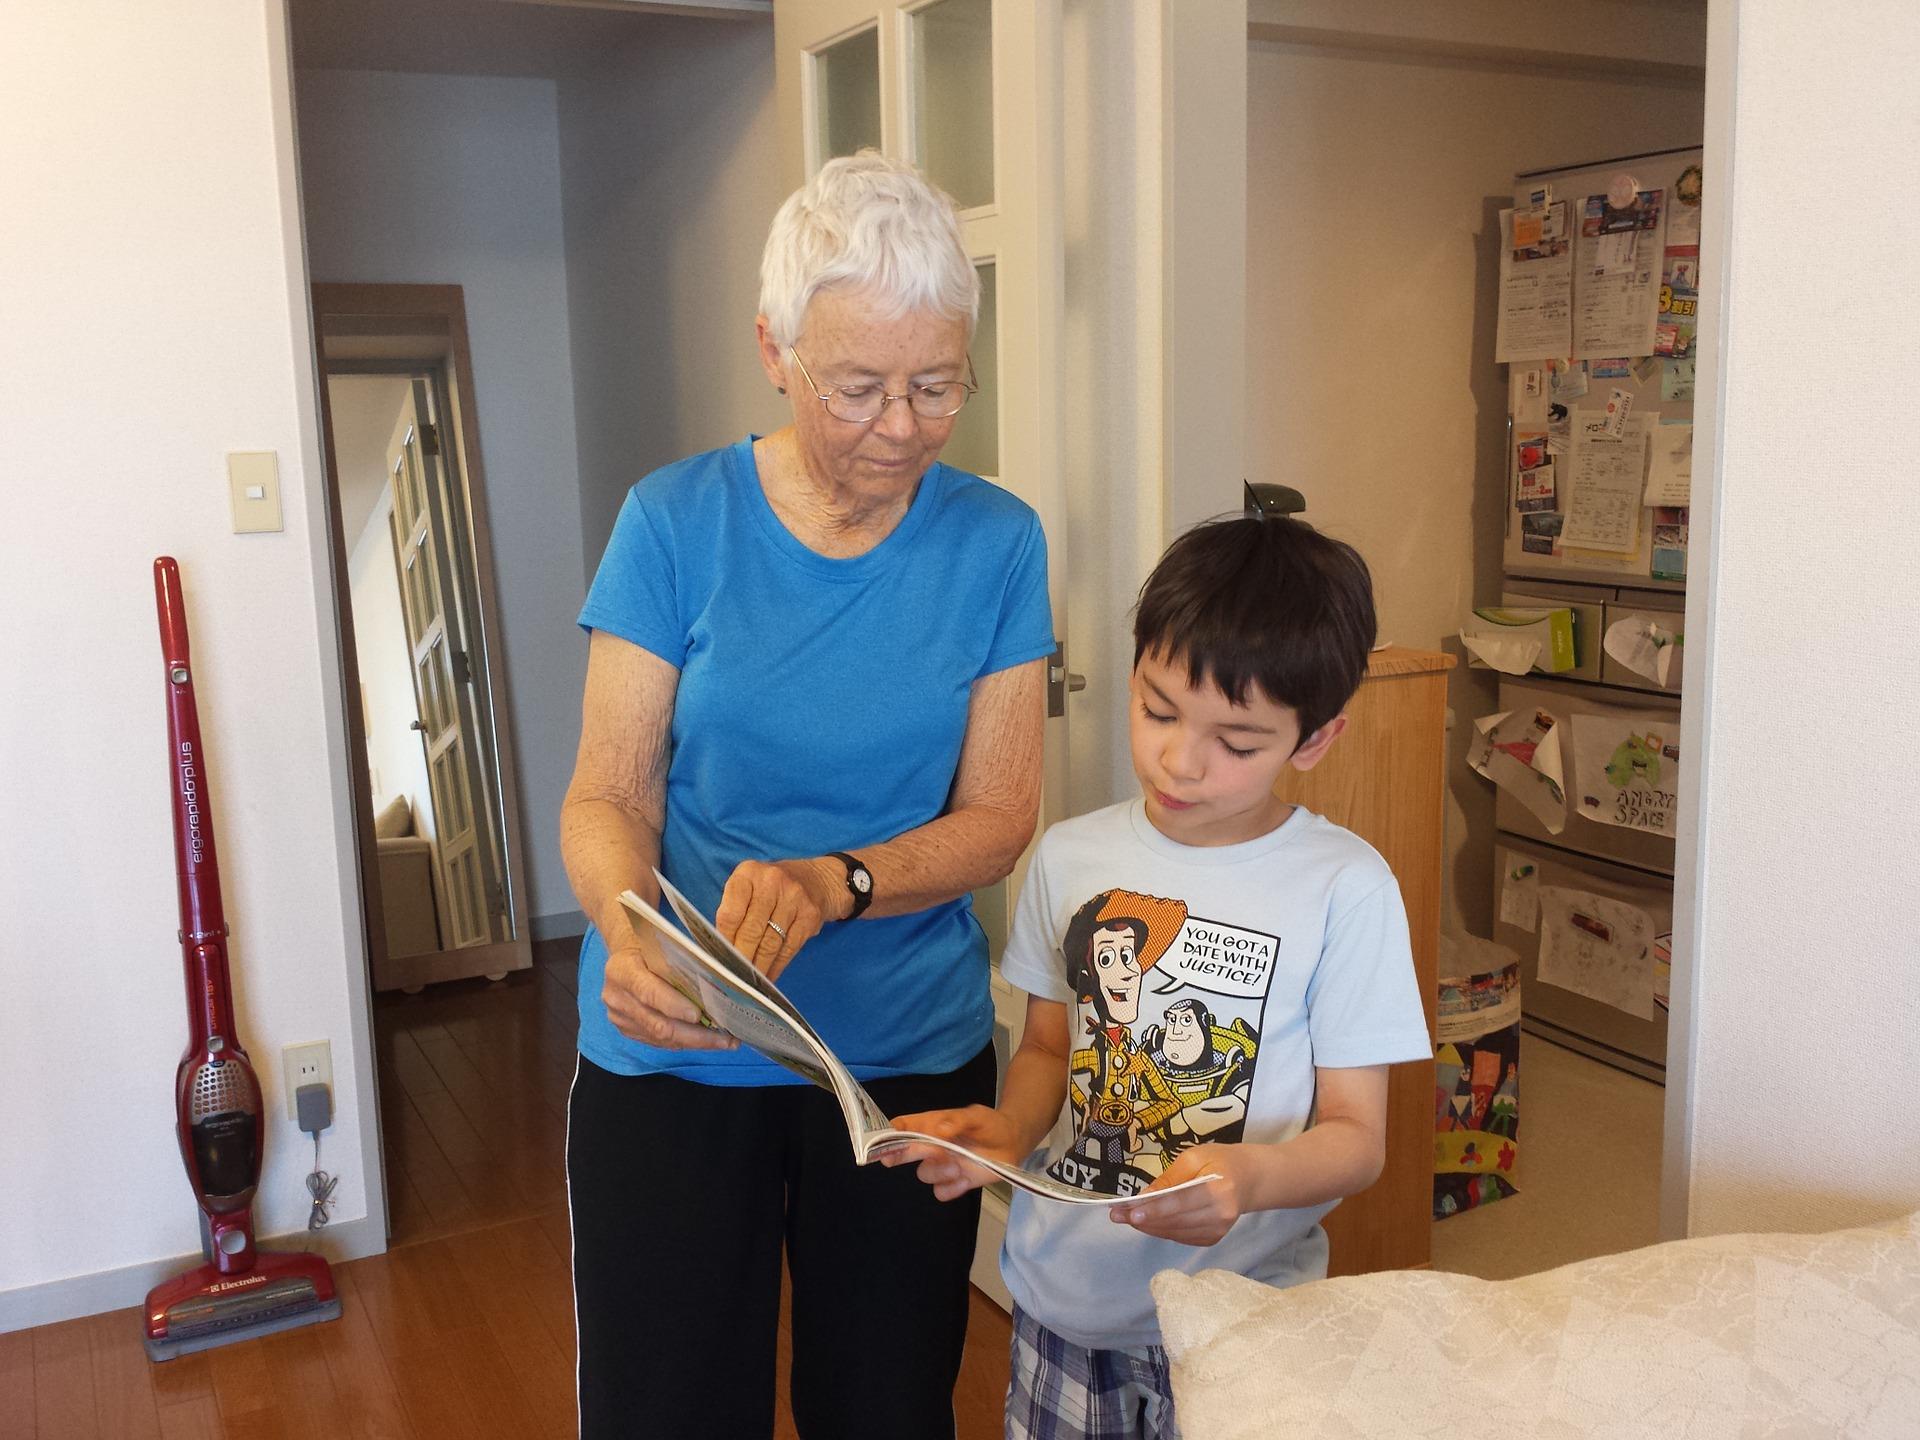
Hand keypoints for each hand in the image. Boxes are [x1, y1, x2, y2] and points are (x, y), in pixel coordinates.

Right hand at [602, 930, 737, 1050]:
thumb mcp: (660, 945)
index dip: (674, 1005)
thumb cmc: (649, 947)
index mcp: (622, 970)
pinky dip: (685, 1042)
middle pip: (658, 1024)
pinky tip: (707, 1040)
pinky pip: (659, 1042)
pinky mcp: (627, 1030)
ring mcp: (620, 1018)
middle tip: (726, 1038)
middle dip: (695, 1035)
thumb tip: (716, 983)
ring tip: (726, 1041)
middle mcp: (617, 997)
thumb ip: (678, 963)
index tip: (698, 1015)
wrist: (625, 959)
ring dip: (696, 1042)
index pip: (649, 992)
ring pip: (662, 1038)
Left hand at [715, 857, 841, 978]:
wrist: (816, 879)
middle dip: (741, 958)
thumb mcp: (749, 887)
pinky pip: (789, 947)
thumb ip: (734, 911)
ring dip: (759, 966)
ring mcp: (794, 897)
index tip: (720, 959)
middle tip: (733, 977)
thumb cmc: (771, 888)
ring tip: (750, 981)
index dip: (724, 941)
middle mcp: (771, 881)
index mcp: (748, 873)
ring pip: (770, 942)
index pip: (730, 914)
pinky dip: (777, 966)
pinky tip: (769, 975)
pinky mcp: (810, 915)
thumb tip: (722, 950)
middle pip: (751, 930)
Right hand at [879, 1105, 1022, 1201]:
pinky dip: (952, 1189)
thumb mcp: (976, 1116)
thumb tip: (938, 1128)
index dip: (890, 1132)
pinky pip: (941, 1192)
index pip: (904, 1127)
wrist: (1012, 1142)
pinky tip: (966, 1180)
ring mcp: (942, 1166)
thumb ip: (957, 1120)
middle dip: (897, 1155)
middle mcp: (932, 1146)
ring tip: (958, 1166)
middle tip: (891, 1159)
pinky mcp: (954, 1183)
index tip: (883, 1138)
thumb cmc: (990, 1124)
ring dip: (938, 1172)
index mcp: (932, 1125)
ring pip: (924, 1174)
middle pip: (904, 1152)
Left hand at [1110, 1144, 1247, 1246]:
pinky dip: (1163, 1230)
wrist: (1250, 1179)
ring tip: (1126, 1217)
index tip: (1129, 1213)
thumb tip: (1142, 1197)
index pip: (1180, 1203)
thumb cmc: (1220, 1161)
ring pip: (1175, 1233)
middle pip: (1175, 1221)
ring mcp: (1218, 1231)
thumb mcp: (1194, 1157)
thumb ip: (1169, 1179)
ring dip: (1149, 1227)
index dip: (1154, 1210)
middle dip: (1143, 1220)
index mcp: (1219, 1190)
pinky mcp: (1213, 1238)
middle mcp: (1220, 1215)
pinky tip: (1148, 1222)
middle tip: (1116, 1215)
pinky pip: (1181, 1237)